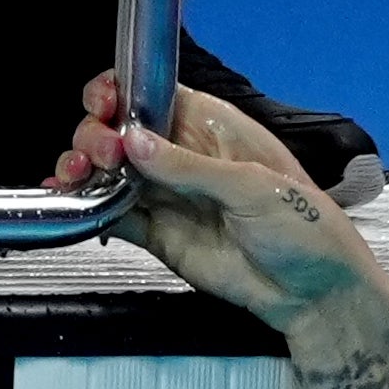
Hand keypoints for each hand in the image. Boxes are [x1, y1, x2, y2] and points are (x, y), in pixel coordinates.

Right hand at [51, 70, 388, 359]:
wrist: (315, 295)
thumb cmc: (307, 231)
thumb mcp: (253, 189)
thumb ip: (190, 167)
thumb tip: (134, 141)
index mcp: (215, 129)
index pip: (155, 96)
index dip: (122, 94)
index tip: (103, 105)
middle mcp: (186, 156)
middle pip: (122, 130)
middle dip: (98, 133)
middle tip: (101, 154)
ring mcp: (169, 195)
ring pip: (110, 169)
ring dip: (84, 166)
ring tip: (78, 174)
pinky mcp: (158, 232)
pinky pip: (113, 212)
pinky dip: (88, 206)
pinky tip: (72, 200)